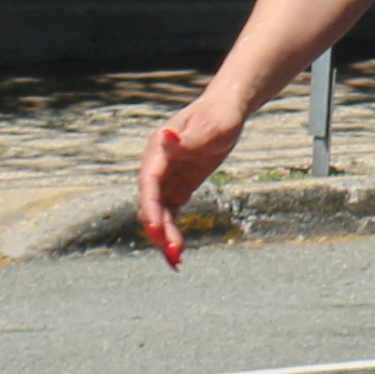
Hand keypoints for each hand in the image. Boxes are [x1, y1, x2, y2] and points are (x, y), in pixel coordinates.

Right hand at [137, 92, 249, 265]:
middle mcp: (157, 167)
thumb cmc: (218, 116)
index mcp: (159, 151)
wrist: (225, 112)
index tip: (155, 226)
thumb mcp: (210, 126)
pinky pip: (170, 214)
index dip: (150, 205)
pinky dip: (172, 232)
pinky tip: (178, 251)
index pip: (149, 182)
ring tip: (176, 260)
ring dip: (164, 236)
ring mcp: (166, 180)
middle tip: (173, 252)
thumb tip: (167, 138)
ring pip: (159, 213)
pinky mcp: (178, 188)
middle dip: (158, 228)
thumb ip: (189, 137)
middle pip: (151, 202)